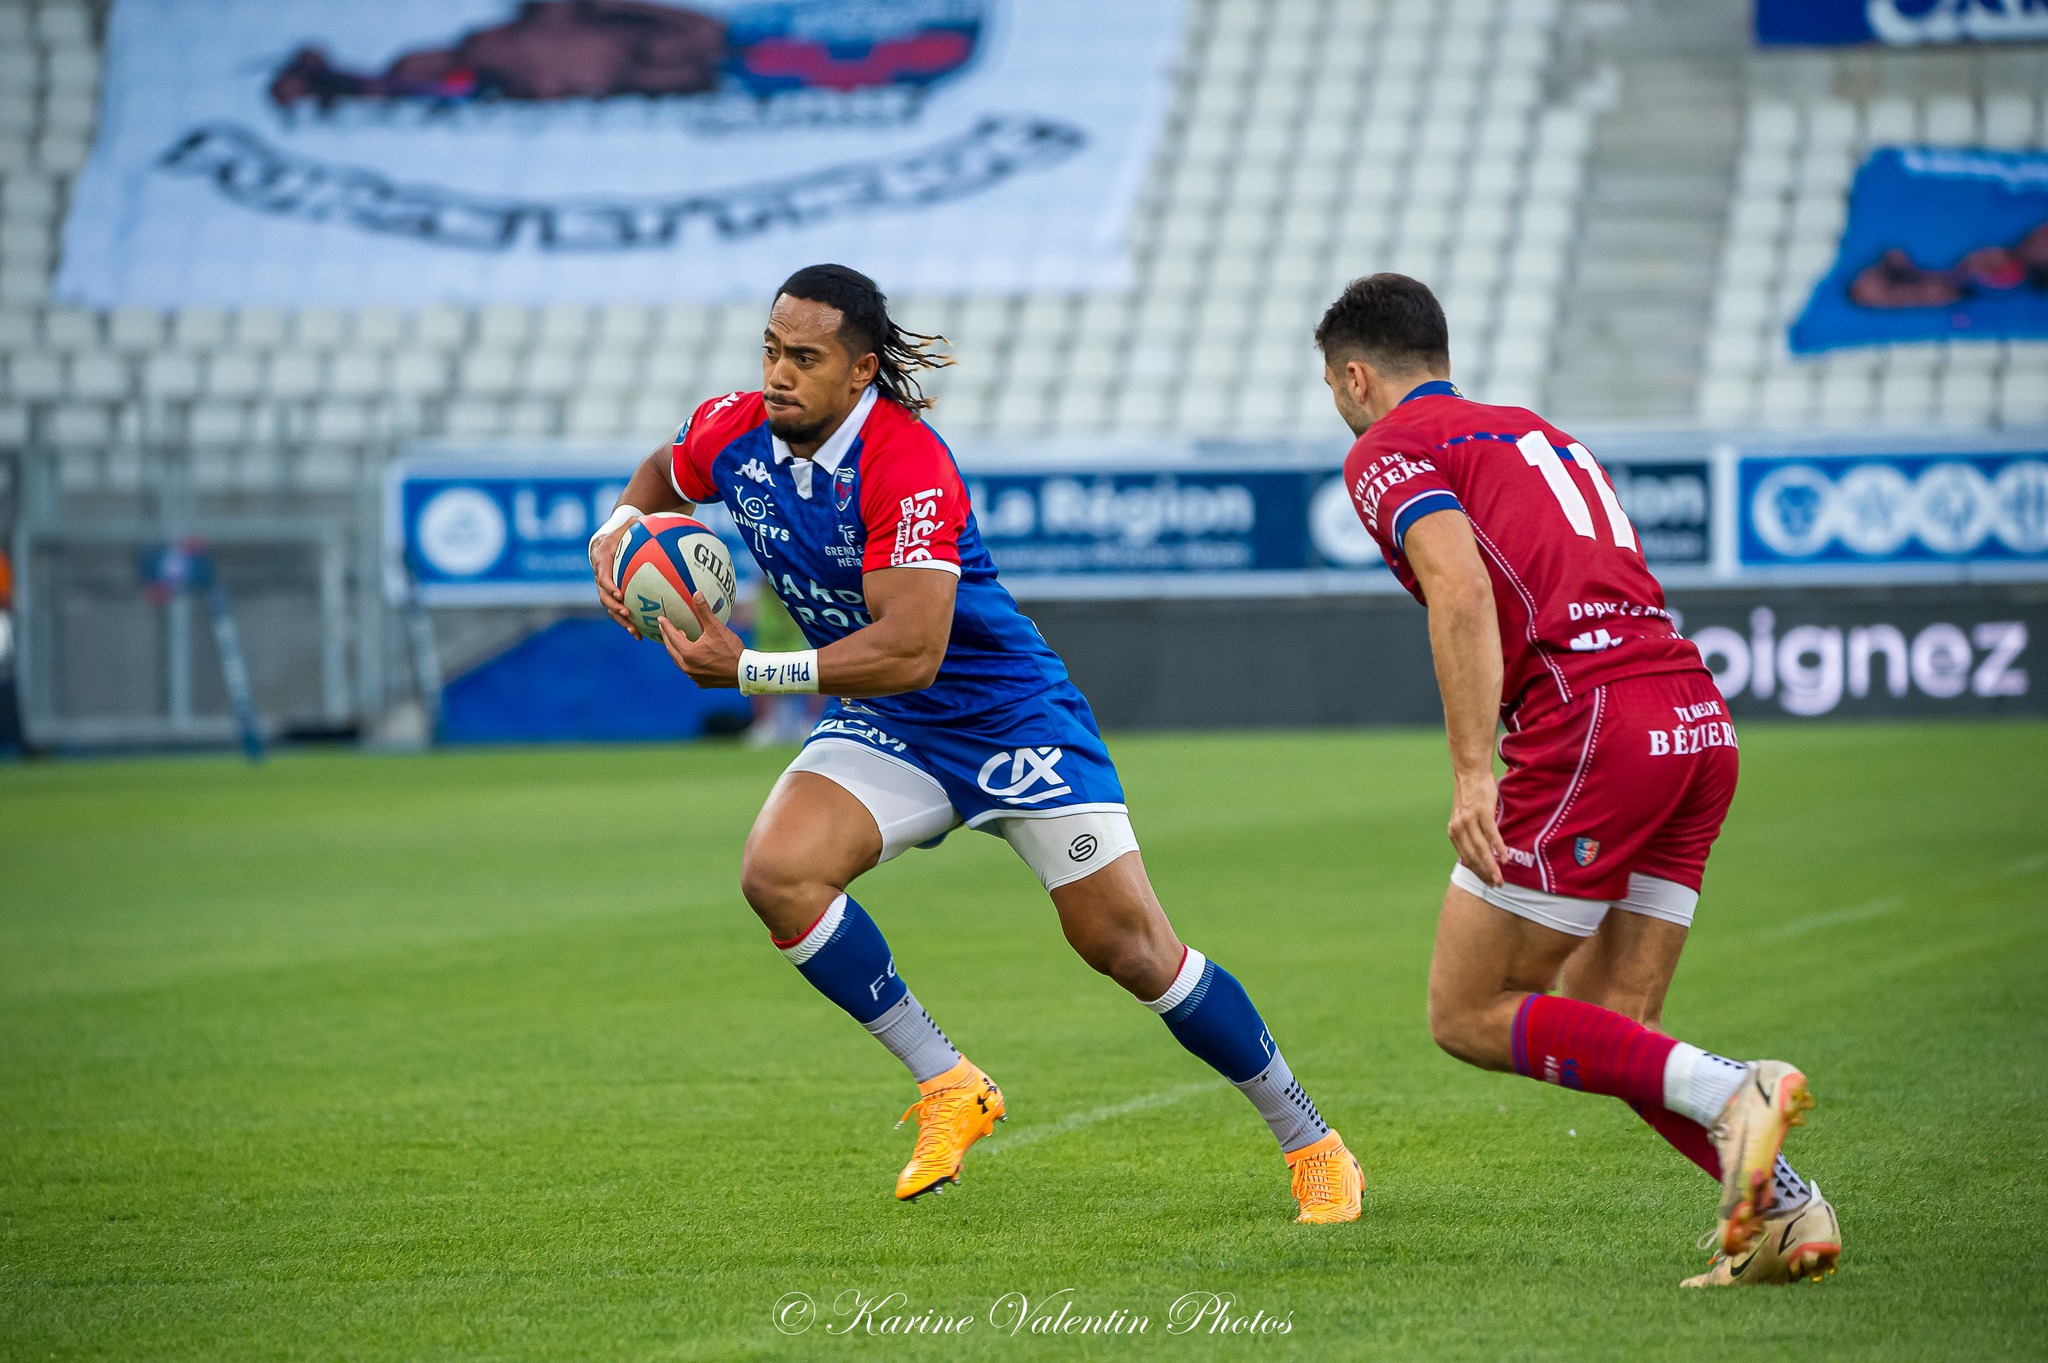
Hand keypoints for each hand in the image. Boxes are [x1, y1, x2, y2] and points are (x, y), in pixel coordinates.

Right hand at [590, 522, 635, 633]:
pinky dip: (626, 623)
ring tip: (634, 631)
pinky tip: (640, 634)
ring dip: (620, 620)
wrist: (603, 544)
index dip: (609, 586)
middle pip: (603, 597)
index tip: (619, 593)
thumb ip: (632, 524)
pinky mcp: (611, 596)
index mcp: (602, 563)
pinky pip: (616, 611)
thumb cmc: (617, 534)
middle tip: (627, 613)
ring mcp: (604, 589)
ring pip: (609, 608)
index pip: (603, 577)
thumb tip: (643, 517)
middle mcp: (600, 578)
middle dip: (615, 607)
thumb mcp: (624, 526)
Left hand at [657, 591, 743, 687]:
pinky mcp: (701, 682)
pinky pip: (689, 670)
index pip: (672, 636)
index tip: (660, 619)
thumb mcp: (716, 628)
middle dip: (667, 638)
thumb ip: (704, 611)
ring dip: (676, 650)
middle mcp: (687, 666)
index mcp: (688, 653)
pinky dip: (686, 661)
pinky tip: (692, 657)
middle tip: (664, 628)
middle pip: (671, 650)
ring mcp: (693, 676)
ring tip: (678, 640)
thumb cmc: (730, 650)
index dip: (666, 626)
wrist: (744, 672)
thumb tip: (696, 594)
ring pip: (679, 661)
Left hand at [1447, 769, 1508, 887]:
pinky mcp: (1482, 813)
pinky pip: (1491, 835)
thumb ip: (1470, 835)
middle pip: (1473, 857)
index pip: (1467, 858)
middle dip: (1486, 873)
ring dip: (1492, 866)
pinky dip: (1499, 848)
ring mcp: (1469, 821)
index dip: (1478, 872)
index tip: (1488, 882)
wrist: (1470, 773)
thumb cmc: (1472, 797)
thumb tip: (1479, 853)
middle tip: (1497, 885)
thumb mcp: (1466, 818)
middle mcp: (1459, 828)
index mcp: (1454, 832)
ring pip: (1481, 849)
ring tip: (1501, 878)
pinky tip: (1505, 859)